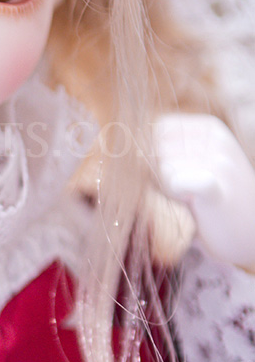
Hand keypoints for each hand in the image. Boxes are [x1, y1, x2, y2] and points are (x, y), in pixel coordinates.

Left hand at [153, 114, 254, 270]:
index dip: (154, 157)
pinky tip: (194, 204)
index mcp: (208, 128)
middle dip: (160, 176)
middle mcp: (215, 140)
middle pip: (154, 151)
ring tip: (193, 200)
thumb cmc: (209, 199)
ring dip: (169, 191)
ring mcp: (219, 162)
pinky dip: (176, 195)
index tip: (178, 173)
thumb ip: (161, 150)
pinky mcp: (215, 187)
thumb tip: (121, 146)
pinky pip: (175, 181)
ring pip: (160, 170)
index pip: (154, 130)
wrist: (250, 233)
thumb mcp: (191, 163)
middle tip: (186, 192)